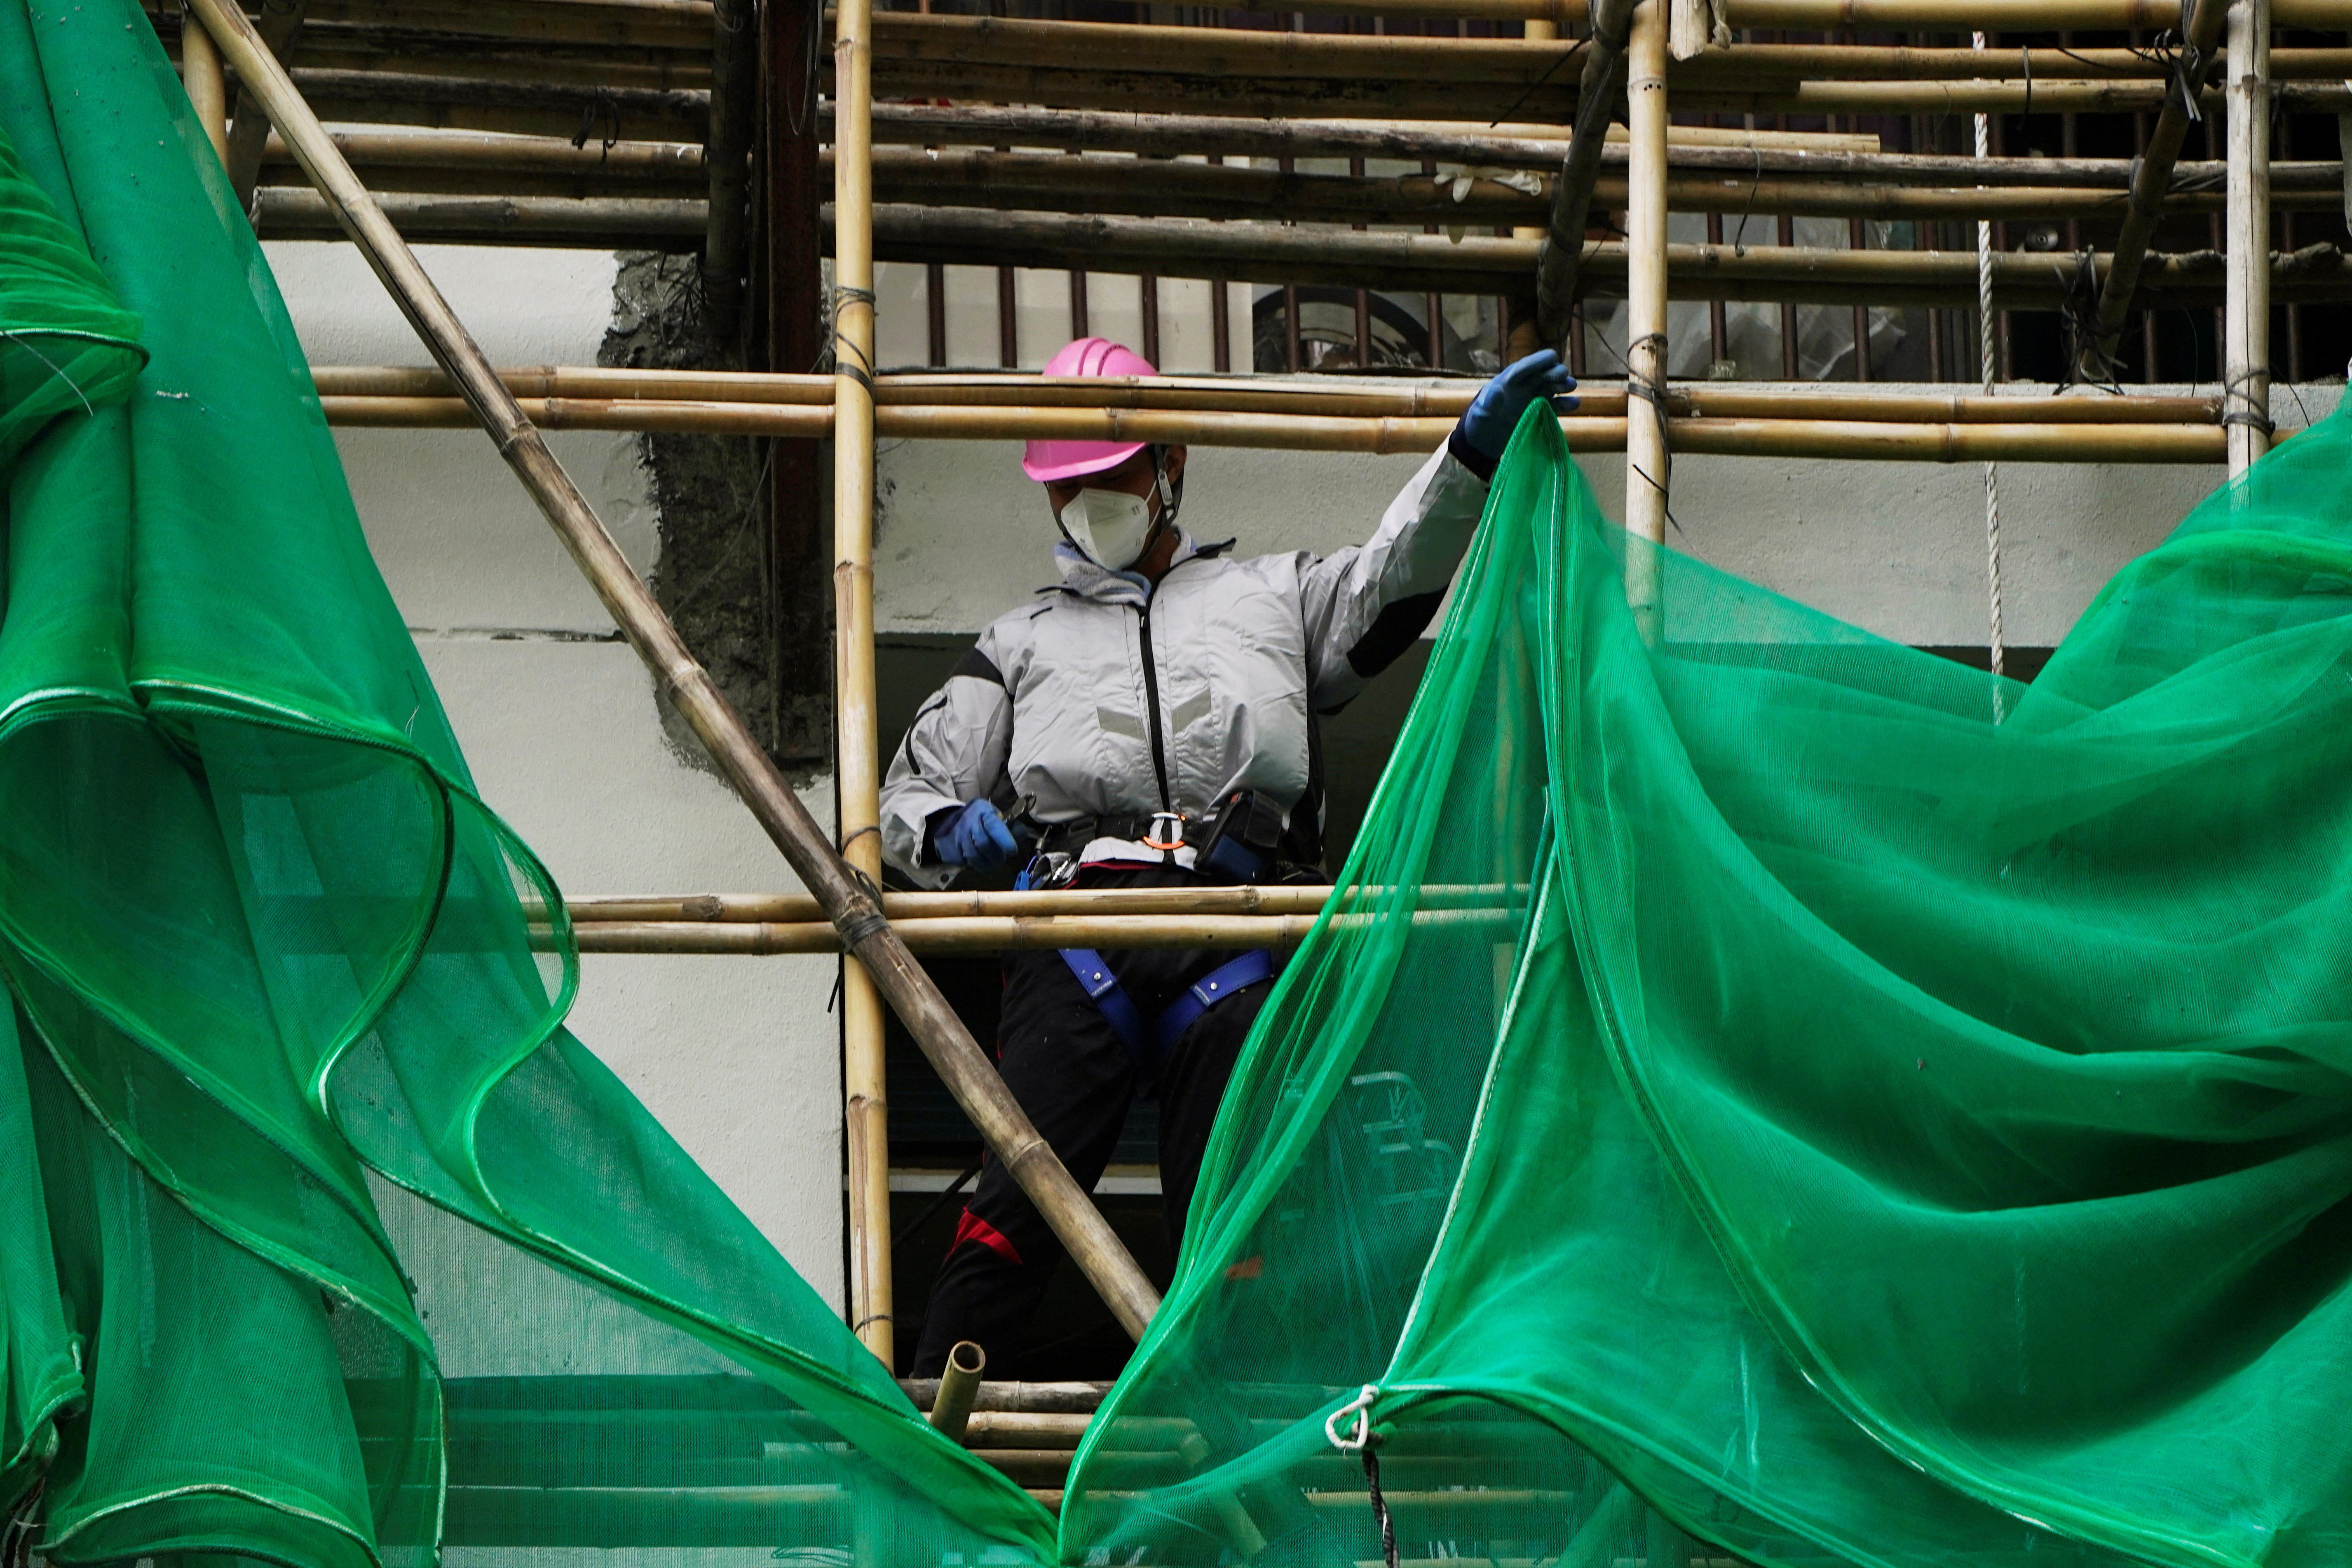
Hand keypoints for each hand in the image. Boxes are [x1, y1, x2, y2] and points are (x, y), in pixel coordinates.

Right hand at [935, 798, 1017, 867]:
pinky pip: (966, 863)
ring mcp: (957, 836)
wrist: (948, 824)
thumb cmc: (979, 821)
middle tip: (1002, 858)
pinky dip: (976, 866)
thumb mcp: (995, 817)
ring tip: (992, 862)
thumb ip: (1010, 826)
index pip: (993, 825)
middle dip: (997, 855)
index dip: (1004, 839)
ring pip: (975, 857)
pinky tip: (979, 861)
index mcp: (982, 810)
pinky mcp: (950, 849)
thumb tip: (1021, 835)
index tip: (1012, 851)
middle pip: (984, 844)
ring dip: (987, 864)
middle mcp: (968, 821)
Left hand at [1458, 349, 1579, 459]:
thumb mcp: (1480, 413)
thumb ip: (1489, 402)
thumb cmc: (1480, 422)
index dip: (1539, 360)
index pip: (1526, 365)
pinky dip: (1565, 403)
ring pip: (1554, 385)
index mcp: (1510, 379)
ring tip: (1570, 387)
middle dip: (1554, 372)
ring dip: (1563, 384)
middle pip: (1544, 372)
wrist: (1484, 441)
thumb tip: (1497, 390)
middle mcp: (1525, 384)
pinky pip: (1557, 405)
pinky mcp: (1541, 411)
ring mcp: (1535, 397)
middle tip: (1562, 377)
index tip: (1552, 358)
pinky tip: (1574, 404)